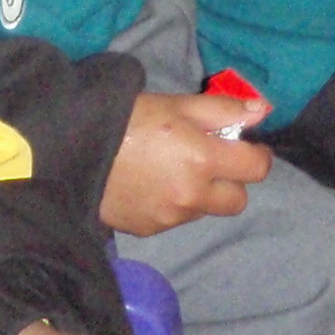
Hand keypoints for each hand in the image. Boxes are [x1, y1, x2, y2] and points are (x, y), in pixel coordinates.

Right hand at [100, 91, 270, 234]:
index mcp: (203, 159)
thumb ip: (223, 110)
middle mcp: (192, 195)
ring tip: (170, 168)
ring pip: (204, 209)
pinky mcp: (149, 230)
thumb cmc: (127, 118)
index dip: (256, 155)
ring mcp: (170, 217)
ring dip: (200, 193)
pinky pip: (176, 219)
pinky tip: (149, 184)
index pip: (256, 169)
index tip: (245, 145)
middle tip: (209, 159)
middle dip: (231, 181)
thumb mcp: (177, 104)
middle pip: (237, 200)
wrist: (72, 151)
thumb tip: (262, 111)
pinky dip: (172, 204)